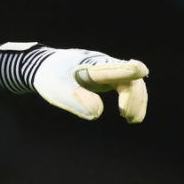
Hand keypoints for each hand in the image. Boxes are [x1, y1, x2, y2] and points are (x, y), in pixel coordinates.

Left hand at [0, 43, 148, 122]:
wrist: (43, 67)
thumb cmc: (49, 76)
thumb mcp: (57, 89)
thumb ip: (76, 99)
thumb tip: (98, 113)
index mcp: (90, 64)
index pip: (112, 66)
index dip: (126, 70)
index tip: (140, 71)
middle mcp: (103, 63)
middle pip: (128, 77)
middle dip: (133, 96)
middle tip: (127, 117)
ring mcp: (107, 69)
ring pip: (131, 82)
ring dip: (135, 100)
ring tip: (132, 120)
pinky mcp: (107, 76)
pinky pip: (126, 86)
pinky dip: (130, 100)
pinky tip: (127, 115)